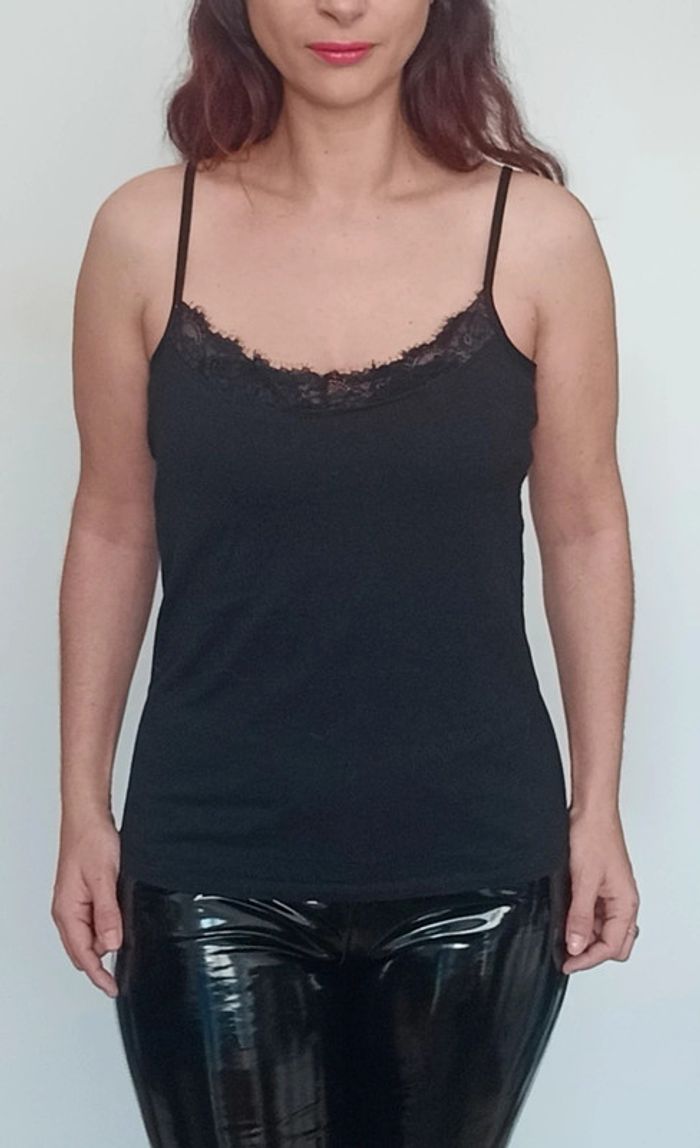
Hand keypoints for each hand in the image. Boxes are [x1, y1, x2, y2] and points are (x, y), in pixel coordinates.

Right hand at [51, 812, 121, 997]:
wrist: (88, 817)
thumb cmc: (90, 840)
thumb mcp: (104, 878)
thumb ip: (107, 912)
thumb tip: (111, 943)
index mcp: (67, 911)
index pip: (82, 954)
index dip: (98, 975)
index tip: (112, 988)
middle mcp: (67, 910)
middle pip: (82, 950)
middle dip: (100, 964)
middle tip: (120, 976)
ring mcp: (74, 903)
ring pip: (88, 936)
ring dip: (104, 944)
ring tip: (123, 948)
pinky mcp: (83, 895)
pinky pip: (92, 922)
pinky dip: (105, 929)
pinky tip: (117, 926)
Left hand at [562, 806, 639, 973]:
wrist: (590, 811)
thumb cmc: (594, 836)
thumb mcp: (583, 881)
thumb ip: (580, 916)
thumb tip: (576, 945)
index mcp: (626, 904)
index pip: (612, 947)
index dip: (588, 959)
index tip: (567, 964)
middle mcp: (622, 902)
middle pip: (613, 944)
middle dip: (590, 953)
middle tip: (566, 955)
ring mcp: (611, 894)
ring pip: (603, 929)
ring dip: (585, 936)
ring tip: (562, 937)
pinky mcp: (599, 886)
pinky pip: (594, 913)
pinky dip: (581, 920)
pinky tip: (565, 917)